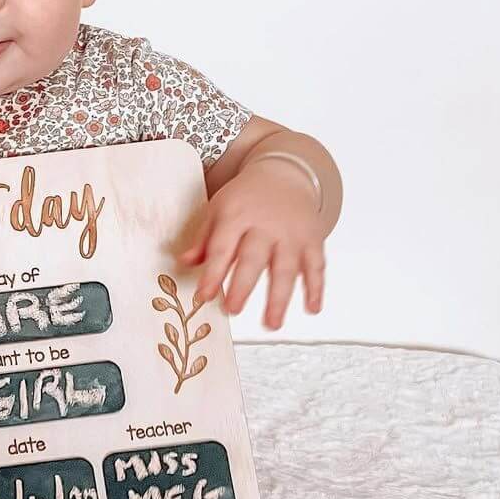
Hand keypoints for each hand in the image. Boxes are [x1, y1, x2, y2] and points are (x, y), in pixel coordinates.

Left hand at [178, 158, 325, 328]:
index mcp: (236, 216)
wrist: (283, 174)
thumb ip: (203, 239)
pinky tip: (312, 309)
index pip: (222, 247)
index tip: (204, 296)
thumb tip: (183, 263)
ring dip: (280, 297)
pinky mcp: (313, 238)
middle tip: (232, 310)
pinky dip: (316, 287)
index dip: (213, 273)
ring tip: (271, 324)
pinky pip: (316, 265)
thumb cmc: (245, 198)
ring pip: (286, 267)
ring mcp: (291, 233)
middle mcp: (265, 225)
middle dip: (242, 286)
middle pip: (253, 259)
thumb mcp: (219, 210)